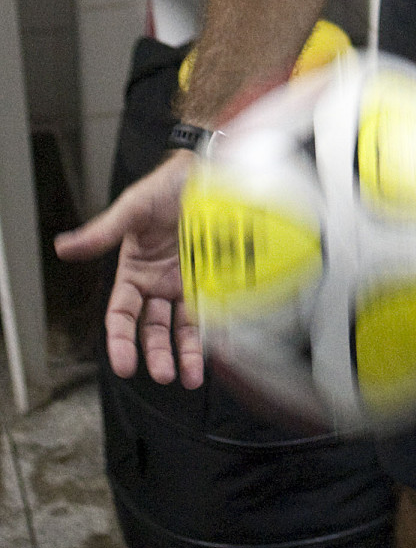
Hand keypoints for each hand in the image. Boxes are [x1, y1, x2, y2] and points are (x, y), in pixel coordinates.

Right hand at [54, 152, 202, 387]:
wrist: (210, 170)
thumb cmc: (167, 186)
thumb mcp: (133, 208)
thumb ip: (104, 232)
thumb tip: (65, 247)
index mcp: (134, 273)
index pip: (121, 316)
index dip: (120, 341)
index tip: (125, 364)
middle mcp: (159, 284)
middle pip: (152, 329)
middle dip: (155, 354)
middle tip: (164, 374)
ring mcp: (188, 284)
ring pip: (182, 328)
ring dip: (185, 354)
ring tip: (189, 377)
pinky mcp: (215, 279)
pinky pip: (214, 311)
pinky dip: (216, 333)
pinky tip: (219, 350)